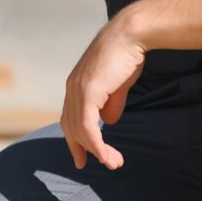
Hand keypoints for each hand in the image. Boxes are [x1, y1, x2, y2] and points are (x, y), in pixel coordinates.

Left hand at [60, 22, 146, 169]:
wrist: (130, 35)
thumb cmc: (126, 56)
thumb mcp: (118, 85)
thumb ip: (111, 103)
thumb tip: (109, 121)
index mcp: (77, 85)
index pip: (70, 117)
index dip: (75, 138)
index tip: (82, 157)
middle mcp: (72, 88)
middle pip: (71, 126)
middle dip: (81, 149)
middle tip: (96, 165)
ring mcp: (78, 89)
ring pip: (80, 130)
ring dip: (96, 151)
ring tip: (113, 163)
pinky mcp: (87, 91)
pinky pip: (88, 126)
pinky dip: (96, 144)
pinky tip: (106, 155)